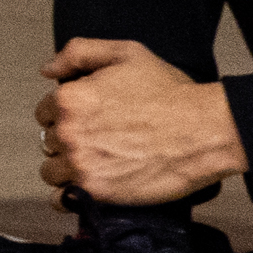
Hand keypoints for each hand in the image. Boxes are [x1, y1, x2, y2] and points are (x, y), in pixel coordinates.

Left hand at [38, 37, 246, 204]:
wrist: (206, 131)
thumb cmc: (172, 95)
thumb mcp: (126, 54)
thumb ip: (79, 53)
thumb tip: (48, 69)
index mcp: (70, 99)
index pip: (46, 111)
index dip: (66, 115)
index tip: (87, 120)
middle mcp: (69, 132)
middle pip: (50, 141)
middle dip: (70, 140)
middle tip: (99, 140)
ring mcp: (81, 164)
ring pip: (52, 170)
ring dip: (68, 168)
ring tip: (96, 164)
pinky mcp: (98, 191)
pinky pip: (63, 199)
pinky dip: (70, 197)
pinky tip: (85, 188)